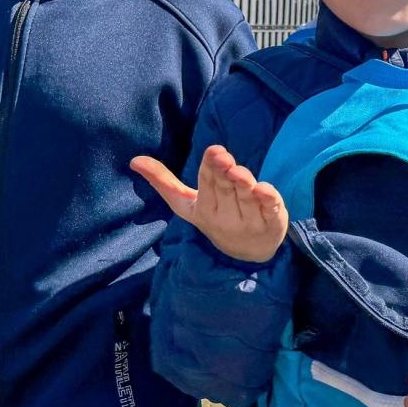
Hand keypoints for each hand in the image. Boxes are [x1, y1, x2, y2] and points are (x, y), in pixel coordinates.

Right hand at [131, 146, 287, 262]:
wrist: (246, 255)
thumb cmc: (214, 217)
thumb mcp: (187, 205)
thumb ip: (164, 182)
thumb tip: (134, 160)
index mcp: (204, 209)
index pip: (206, 185)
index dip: (210, 168)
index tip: (214, 151)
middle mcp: (227, 216)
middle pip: (225, 190)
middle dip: (224, 174)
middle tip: (224, 158)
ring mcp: (251, 221)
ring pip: (247, 199)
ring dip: (244, 185)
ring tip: (240, 172)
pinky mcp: (273, 223)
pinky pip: (271, 210)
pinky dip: (269, 200)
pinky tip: (266, 189)